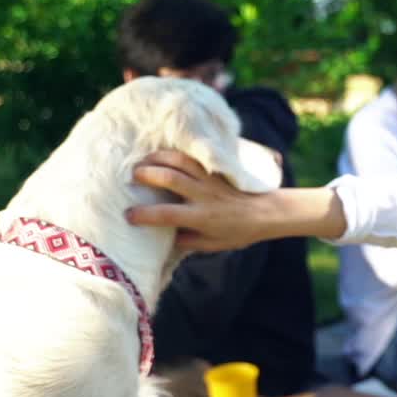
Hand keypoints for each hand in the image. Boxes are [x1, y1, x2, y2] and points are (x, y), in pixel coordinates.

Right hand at [127, 149, 263, 250]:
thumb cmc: (239, 232)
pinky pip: (194, 157)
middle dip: (148, 174)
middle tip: (132, 175)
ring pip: (181, 162)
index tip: (128, 215)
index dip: (145, 215)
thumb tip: (165, 237)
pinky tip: (164, 152)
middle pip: (171, 179)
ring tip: (143, 160)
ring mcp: (210, 180)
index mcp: (201, 217)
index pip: (167, 215)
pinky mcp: (217, 169)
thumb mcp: (213, 244)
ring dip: (159, 158)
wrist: (267, 213)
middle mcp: (204, 196)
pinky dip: (176, 152)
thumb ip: (188, 241)